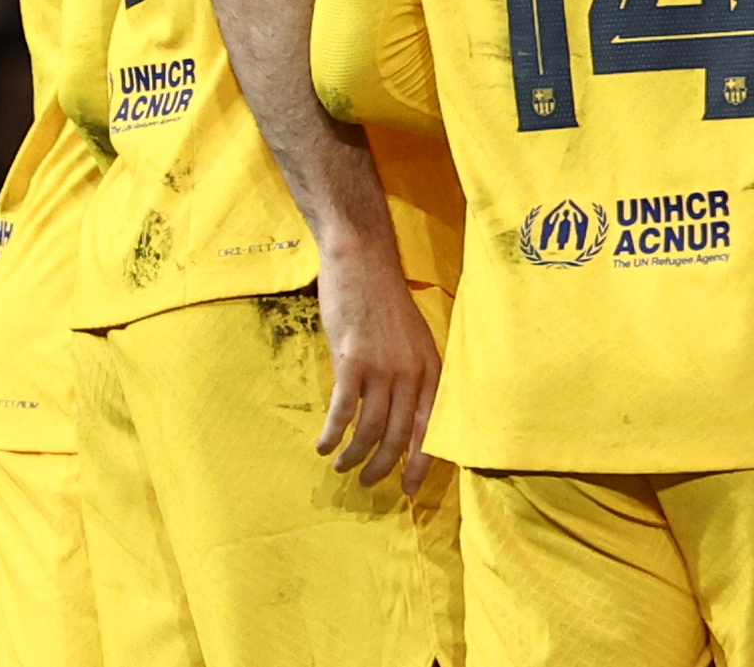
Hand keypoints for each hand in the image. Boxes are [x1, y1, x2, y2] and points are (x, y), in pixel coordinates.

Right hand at [314, 239, 442, 493]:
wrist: (364, 264)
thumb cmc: (385, 302)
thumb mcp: (412, 340)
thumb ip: (411, 374)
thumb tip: (403, 415)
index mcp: (431, 368)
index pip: (431, 427)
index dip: (420, 462)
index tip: (407, 488)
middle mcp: (412, 372)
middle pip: (399, 436)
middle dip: (383, 466)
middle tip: (366, 481)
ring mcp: (382, 368)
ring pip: (370, 430)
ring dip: (354, 456)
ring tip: (341, 466)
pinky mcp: (352, 362)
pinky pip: (342, 413)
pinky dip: (331, 435)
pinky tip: (322, 445)